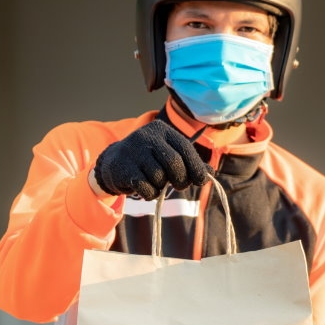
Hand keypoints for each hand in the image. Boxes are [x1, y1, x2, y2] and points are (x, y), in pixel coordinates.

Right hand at [92, 120, 210, 199]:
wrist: (115, 163)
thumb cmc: (150, 160)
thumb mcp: (169, 156)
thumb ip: (190, 162)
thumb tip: (210, 172)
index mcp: (162, 130)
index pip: (185, 148)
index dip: (196, 167)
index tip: (201, 180)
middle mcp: (147, 136)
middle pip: (174, 163)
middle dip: (181, 179)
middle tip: (180, 185)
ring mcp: (133, 151)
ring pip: (159, 177)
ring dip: (162, 187)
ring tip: (156, 183)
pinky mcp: (123, 167)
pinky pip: (145, 187)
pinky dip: (150, 194)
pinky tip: (146, 188)